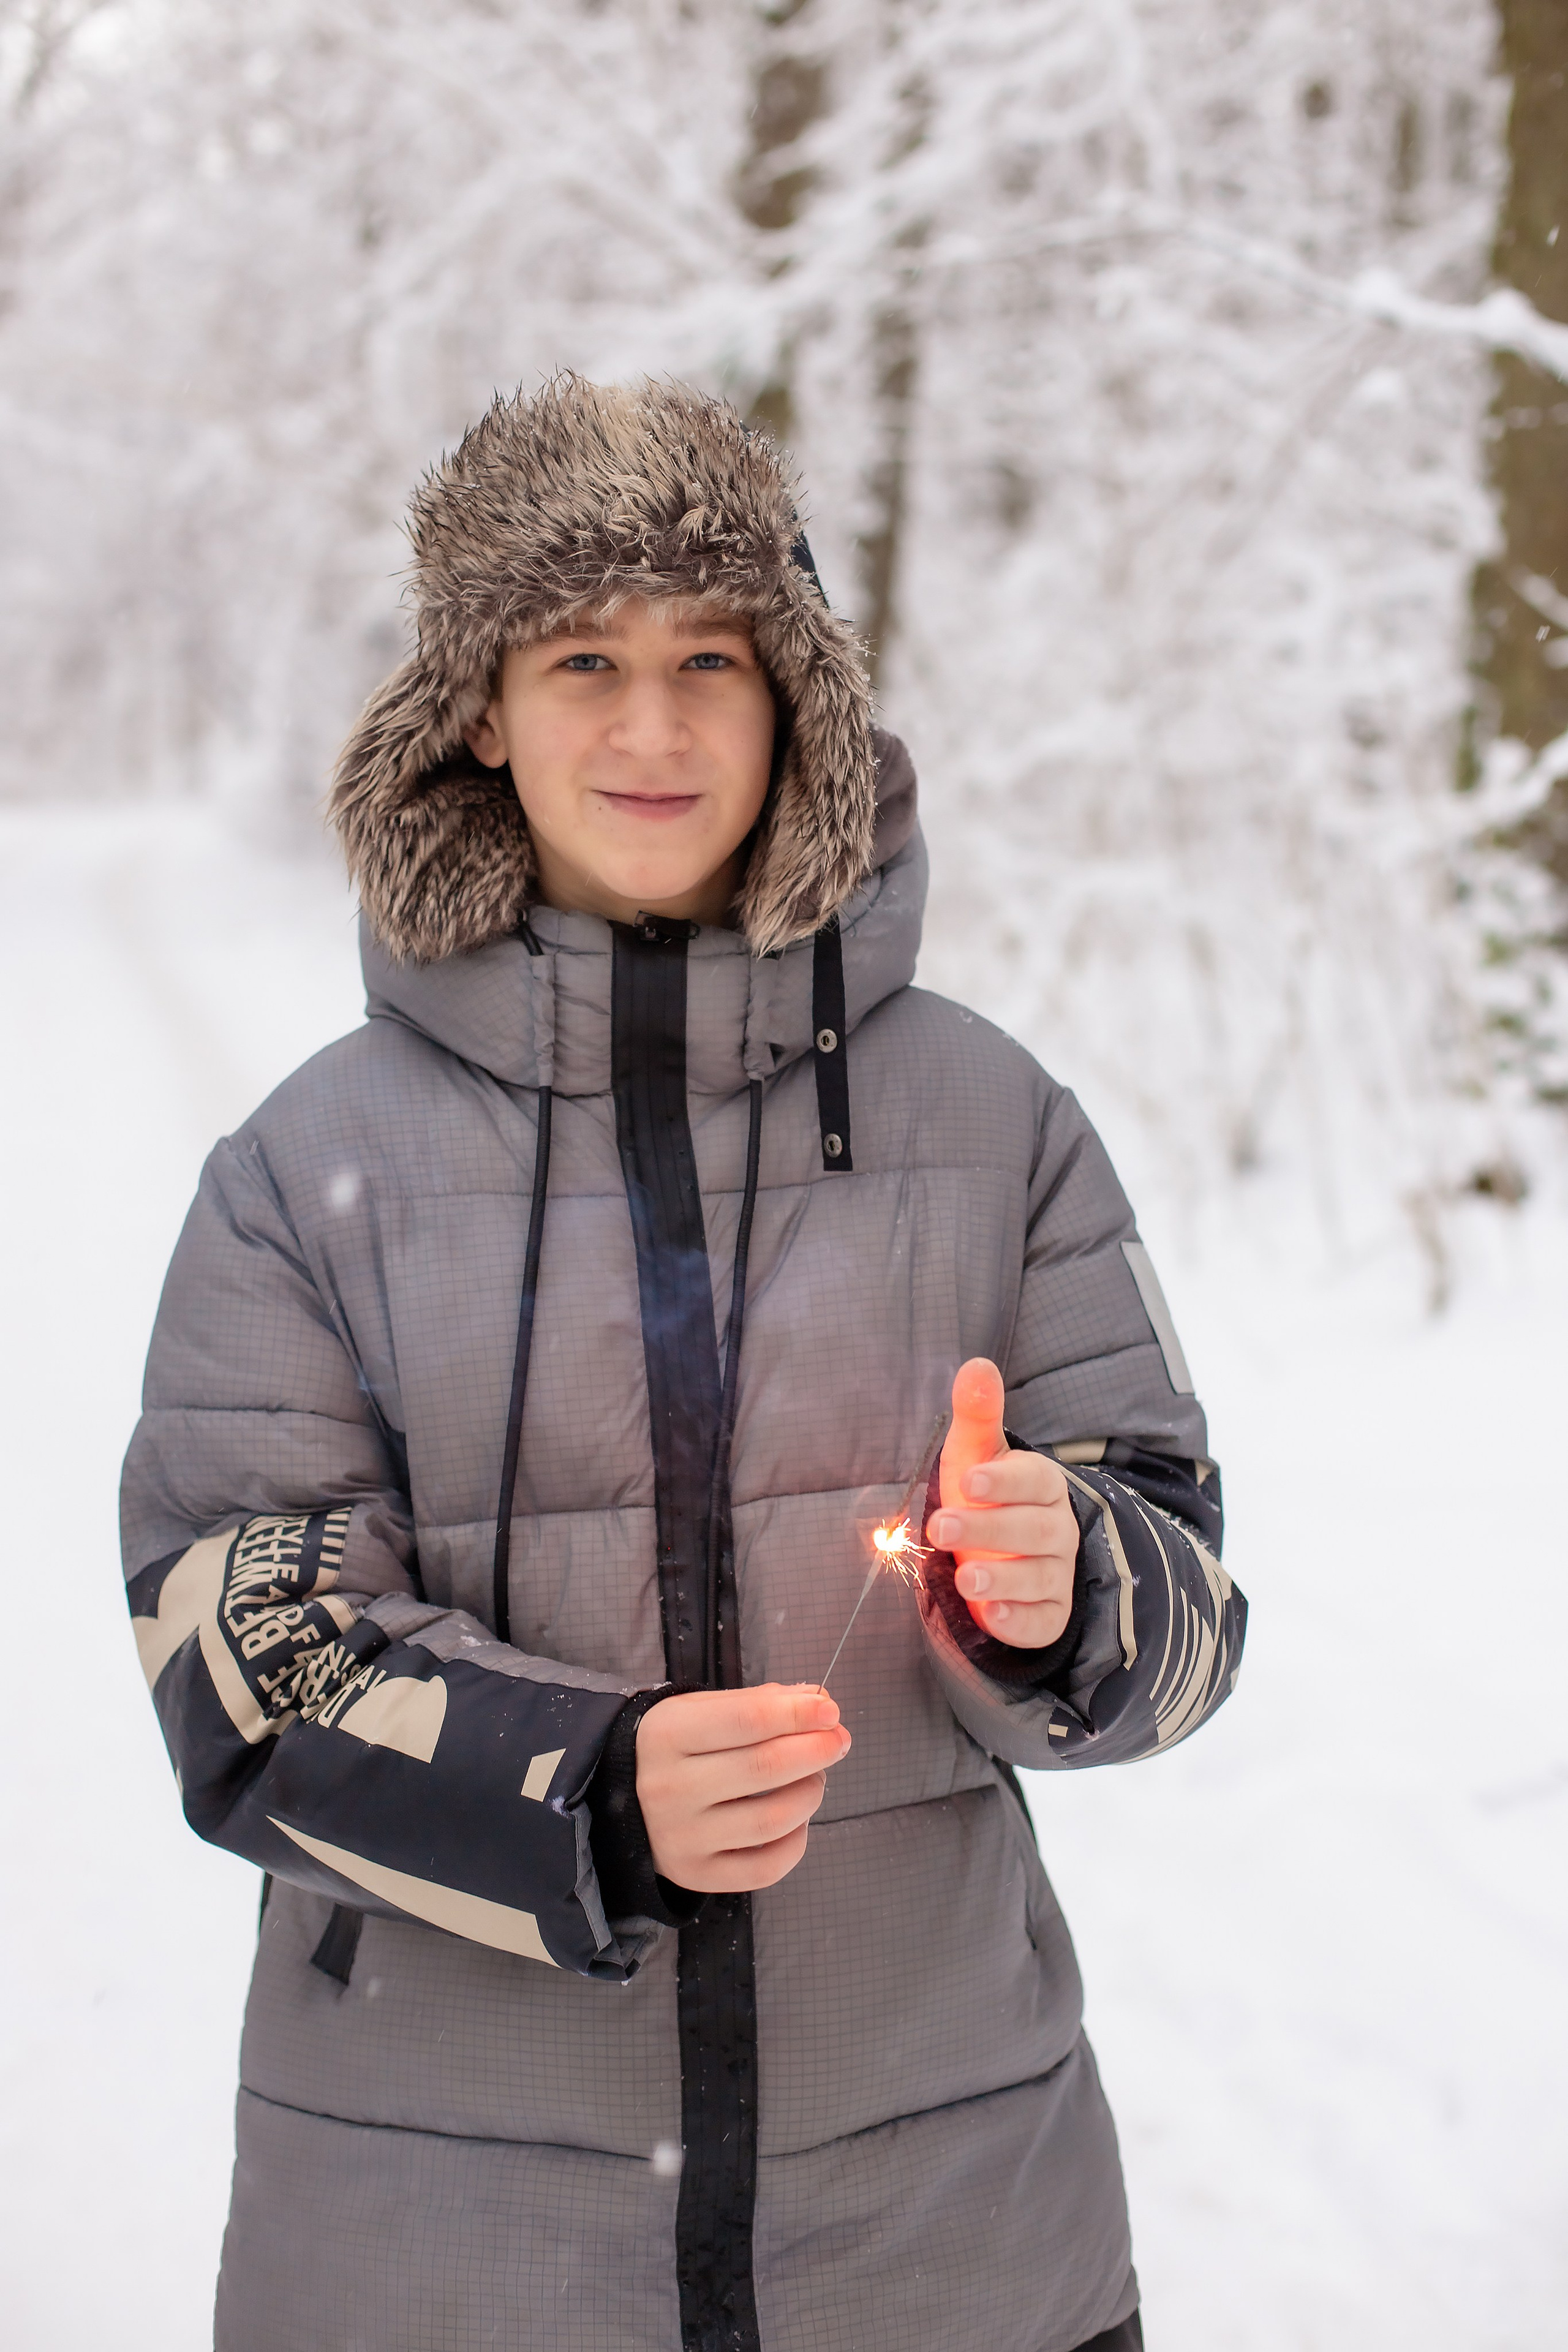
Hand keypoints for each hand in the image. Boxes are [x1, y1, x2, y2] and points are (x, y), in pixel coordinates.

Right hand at [636, 1684, 851, 1892]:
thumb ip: (758, 1704)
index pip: (747, 1721)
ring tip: (814, 1778)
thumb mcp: (700, 1710)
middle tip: (837, 1741)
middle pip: (764, 1768)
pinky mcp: (696, 1875)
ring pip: (772, 1820)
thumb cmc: (674, 1747)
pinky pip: (765, 1868)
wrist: (619, 1798)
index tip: (831, 1711)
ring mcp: (681, 1838)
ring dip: (810, 1793)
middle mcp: (669, 1789)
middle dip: (815, 1751)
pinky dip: (796, 1842)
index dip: (798, 1715)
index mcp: (667, 1735)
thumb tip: (818, 1704)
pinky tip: (796, 1820)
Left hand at [929, 1357, 1077, 1649]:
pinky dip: (1019, 1620)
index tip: (967, 1481)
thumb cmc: (981, 1496)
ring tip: (966, 1578)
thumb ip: (976, 1413)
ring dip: (1003, 1578)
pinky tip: (992, 1616)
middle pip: (1035, 1529)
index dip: (1004, 1481)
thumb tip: (977, 1364)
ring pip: (1040, 1577)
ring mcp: (1055, 1574)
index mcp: (1042, 1485)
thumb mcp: (973, 1454)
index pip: (1036, 1479)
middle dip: (990, 1529)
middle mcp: (1057, 1529)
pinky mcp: (1048, 1614)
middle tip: (942, 1528)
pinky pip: (1042, 1621)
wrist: (996, 1554)